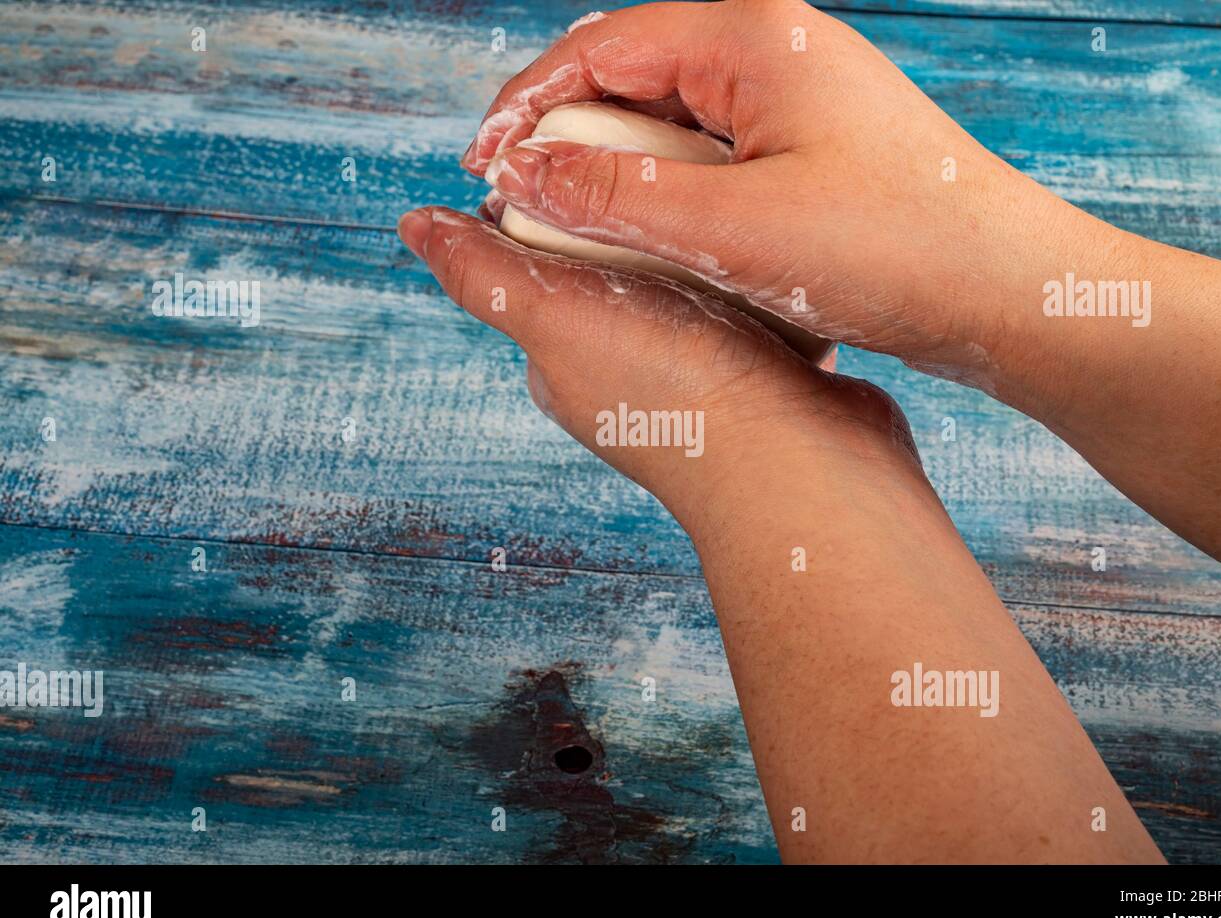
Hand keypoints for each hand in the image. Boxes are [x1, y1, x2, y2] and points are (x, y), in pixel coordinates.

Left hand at [395, 205, 923, 535]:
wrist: (799, 460)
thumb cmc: (674, 389)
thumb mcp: (555, 315)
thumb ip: (484, 274)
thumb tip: (414, 224)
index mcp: (563, 363)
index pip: (541, 260)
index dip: (557, 199)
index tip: (588, 148)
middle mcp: (622, 375)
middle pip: (617, 263)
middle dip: (634, 211)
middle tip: (665, 157)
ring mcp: (696, 379)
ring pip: (689, 279)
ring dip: (698, 238)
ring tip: (718, 192)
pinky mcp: (763, 373)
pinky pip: (749, 301)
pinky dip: (753, 269)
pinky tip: (766, 240)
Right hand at [460, 0, 1078, 380]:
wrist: (1009, 291)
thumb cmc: (896, 250)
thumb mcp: (737, 230)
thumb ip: (620, 198)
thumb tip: (521, 175)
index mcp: (753, 39)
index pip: (601, 46)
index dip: (527, 105)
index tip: (484, 167)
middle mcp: (774, 51)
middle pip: (631, 74)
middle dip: (566, 136)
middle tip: (520, 204)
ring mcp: (797, 101)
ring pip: (669, 119)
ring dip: (616, 169)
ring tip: (576, 230)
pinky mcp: (813, 150)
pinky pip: (712, 155)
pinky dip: (667, 191)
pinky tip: (651, 240)